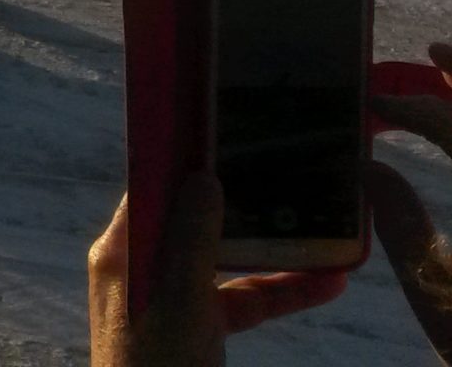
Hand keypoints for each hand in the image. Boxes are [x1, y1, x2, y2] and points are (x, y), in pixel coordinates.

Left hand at [89, 176, 346, 366]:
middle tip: (286, 166)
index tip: (224, 126)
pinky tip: (327, 283)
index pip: (150, 184)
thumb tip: (205, 176)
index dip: (184, 156)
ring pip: (227, 260)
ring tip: (323, 225)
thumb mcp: (180, 303)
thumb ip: (192, 241)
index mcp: (123, 251)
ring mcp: (172, 296)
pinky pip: (242, 300)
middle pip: (194, 218)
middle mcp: (143, 266)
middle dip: (242, 198)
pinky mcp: (198, 326)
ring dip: (275, 249)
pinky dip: (279, 292)